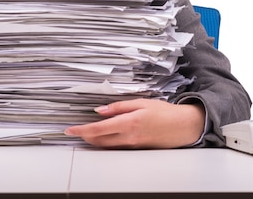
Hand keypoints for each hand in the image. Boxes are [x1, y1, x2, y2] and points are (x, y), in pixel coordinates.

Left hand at [64, 98, 205, 148]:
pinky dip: (105, 142)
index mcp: (129, 123)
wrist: (183, 127)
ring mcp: (132, 146)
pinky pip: (115, 147)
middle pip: (99, 141)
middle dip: (84, 136)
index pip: (98, 129)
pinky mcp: (136, 149)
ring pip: (106, 146)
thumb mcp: (141, 102)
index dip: (81, 130)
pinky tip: (103, 136)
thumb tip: (101, 110)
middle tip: (75, 130)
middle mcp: (129, 137)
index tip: (70, 130)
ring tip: (86, 132)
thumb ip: (119, 106)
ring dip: (93, 140)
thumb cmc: (165, 113)